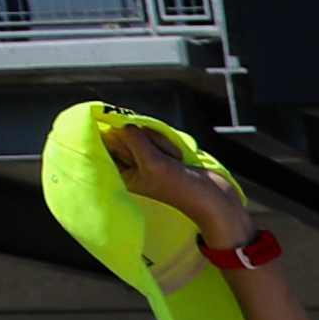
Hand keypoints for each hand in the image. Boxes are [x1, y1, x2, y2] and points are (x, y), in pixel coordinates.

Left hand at [95, 115, 253, 248]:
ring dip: (161, 142)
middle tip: (159, 157)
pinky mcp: (162, 152)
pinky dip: (169, 143)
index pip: (105, 145)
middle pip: (126, 134)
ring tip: (173, 160)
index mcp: (122, 175)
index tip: (124, 130)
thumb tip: (122, 121)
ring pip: (144, 133)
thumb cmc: (181, 189)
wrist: (213, 197)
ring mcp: (147, 158)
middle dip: (145, 140)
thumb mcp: (153, 163)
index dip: (113, 134)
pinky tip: (178, 158)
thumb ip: (134, 139)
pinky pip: (158, 136)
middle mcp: (131, 165)